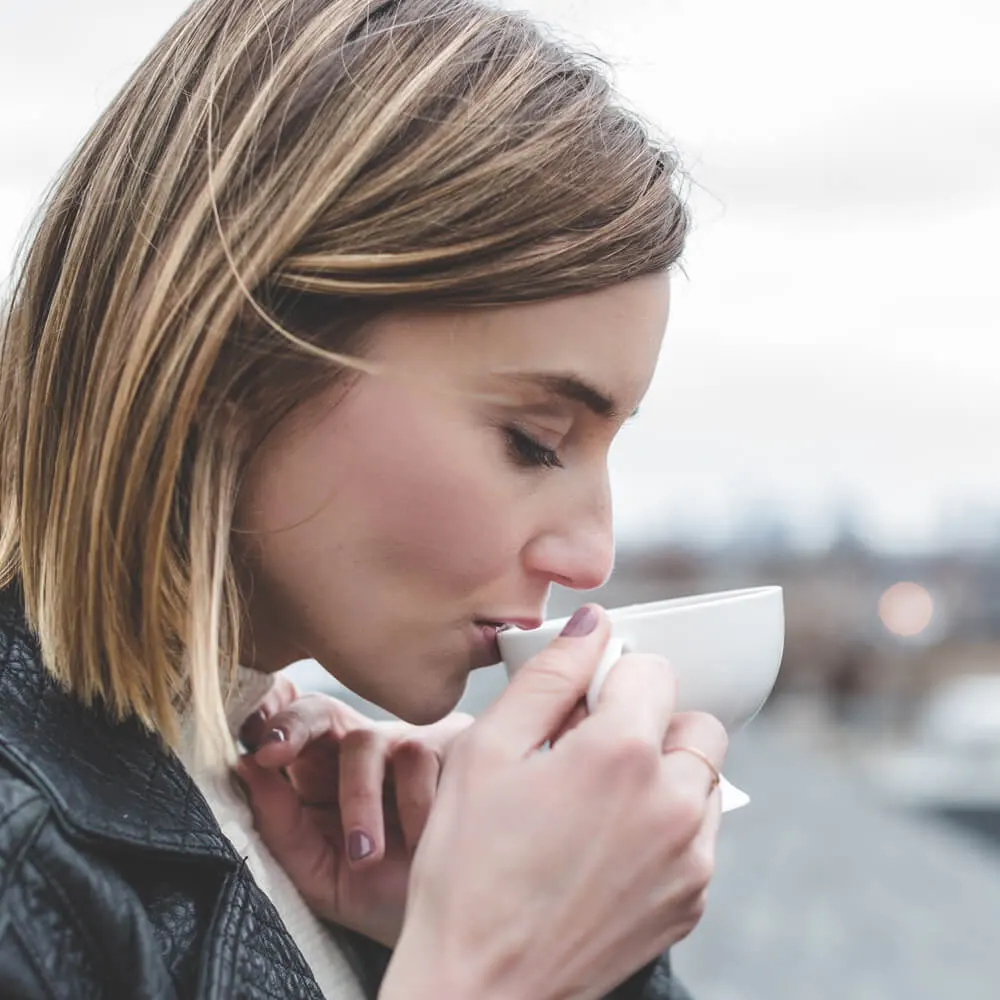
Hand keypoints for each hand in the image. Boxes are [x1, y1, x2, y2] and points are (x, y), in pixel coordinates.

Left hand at [235, 677, 472, 946]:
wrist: (455, 921)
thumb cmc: (386, 896)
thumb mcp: (320, 873)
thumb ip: (281, 825)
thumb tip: (245, 767)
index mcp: (326, 772)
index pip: (291, 724)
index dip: (269, 718)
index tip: (250, 744)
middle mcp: (367, 748)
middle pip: (321, 709)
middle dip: (293, 726)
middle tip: (272, 754)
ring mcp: (412, 741)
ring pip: (367, 740)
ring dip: (359, 801)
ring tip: (365, 857)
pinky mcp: (457, 746)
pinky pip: (421, 754)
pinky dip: (413, 804)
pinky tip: (423, 841)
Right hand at [380, 605, 726, 999]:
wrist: (480, 986)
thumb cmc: (467, 866)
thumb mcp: (486, 751)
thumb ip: (549, 676)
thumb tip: (593, 626)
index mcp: (621, 754)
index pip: (653, 669)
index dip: (611, 677)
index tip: (578, 707)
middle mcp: (671, 803)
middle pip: (693, 722)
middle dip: (650, 722)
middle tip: (588, 752)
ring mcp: (689, 858)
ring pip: (702, 778)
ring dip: (663, 772)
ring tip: (595, 803)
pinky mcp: (690, 901)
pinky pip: (698, 834)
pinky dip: (666, 824)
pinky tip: (605, 845)